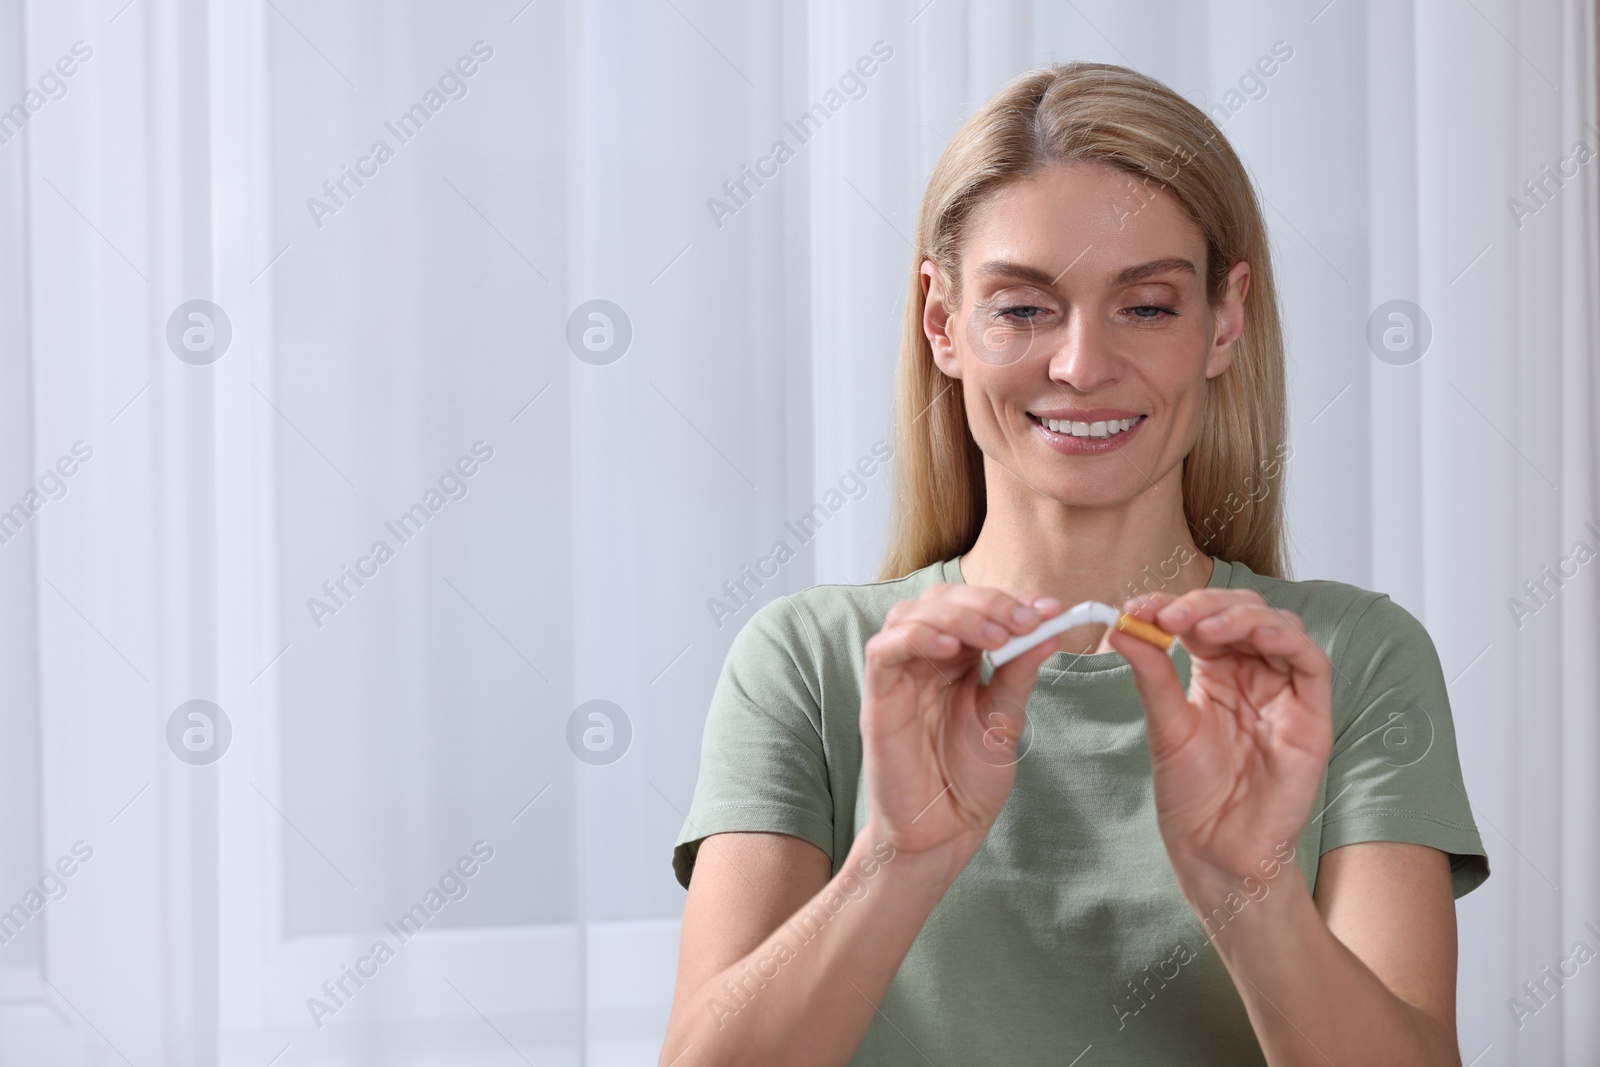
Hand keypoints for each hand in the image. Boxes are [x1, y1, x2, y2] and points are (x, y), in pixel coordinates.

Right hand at [860, 583, 1064, 866]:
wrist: (943, 832)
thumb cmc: (967, 780)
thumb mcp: (1005, 720)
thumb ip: (1018, 675)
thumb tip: (1050, 630)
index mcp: (957, 659)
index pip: (976, 607)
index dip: (1011, 600)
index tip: (1051, 608)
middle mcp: (925, 659)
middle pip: (943, 600)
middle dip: (988, 602)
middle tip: (1026, 619)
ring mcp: (899, 675)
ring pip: (912, 614)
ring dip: (957, 614)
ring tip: (997, 634)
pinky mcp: (877, 698)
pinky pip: (884, 651)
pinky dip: (914, 637)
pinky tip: (948, 645)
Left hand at [1107, 588, 1331, 905]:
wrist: (1215, 848)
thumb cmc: (1192, 794)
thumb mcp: (1165, 726)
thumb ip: (1152, 675)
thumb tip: (1123, 627)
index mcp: (1217, 673)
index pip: (1203, 620)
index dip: (1174, 605)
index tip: (1139, 606)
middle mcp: (1254, 676)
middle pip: (1243, 613)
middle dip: (1206, 605)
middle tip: (1170, 616)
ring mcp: (1284, 693)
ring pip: (1279, 627)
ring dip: (1242, 617)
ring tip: (1204, 627)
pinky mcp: (1311, 716)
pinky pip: (1313, 664)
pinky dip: (1289, 640)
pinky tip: (1259, 637)